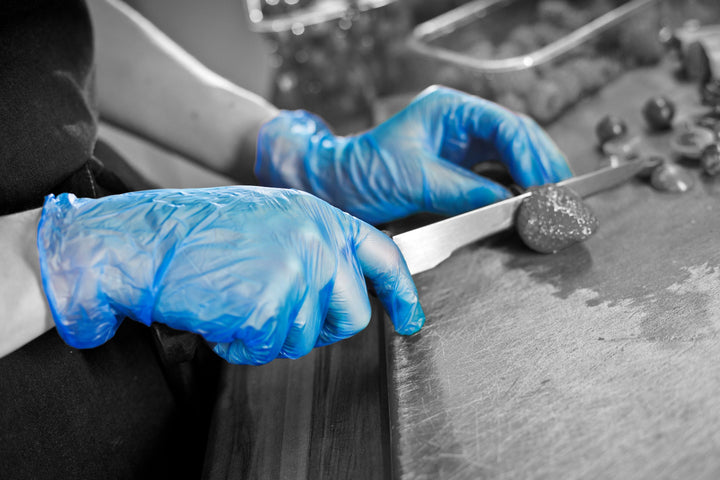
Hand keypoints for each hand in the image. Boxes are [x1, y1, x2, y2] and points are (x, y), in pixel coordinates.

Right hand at [37, 187, 423, 364]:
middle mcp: (315, 240)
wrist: (143, 240)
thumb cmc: (196, 232)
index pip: (382, 253)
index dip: (401, 291)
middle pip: (353, 313)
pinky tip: (218, 314)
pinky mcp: (269, 305)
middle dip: (319, 328)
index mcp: (317, 215)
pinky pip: (267, 348)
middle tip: (278, 316)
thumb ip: (310, 244)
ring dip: (269, 334)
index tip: (410, 316)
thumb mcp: (269, 218)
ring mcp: (296, 271)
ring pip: (306, 337)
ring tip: (234, 302)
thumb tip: (337, 283)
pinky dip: (240, 344)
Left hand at [255, 85, 572, 224]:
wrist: (338, 189)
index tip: (544, 184)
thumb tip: (510, 204)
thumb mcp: (415, 180)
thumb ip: (464, 191)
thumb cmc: (363, 173)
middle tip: (561, 196)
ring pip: (513, 157)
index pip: (504, 125)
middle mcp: (461, 123)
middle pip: (517, 139)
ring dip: (534, 179)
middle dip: (541, 166)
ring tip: (552, 204)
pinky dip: (516, 191)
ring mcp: (463, 145)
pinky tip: (528, 206)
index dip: (530, 154)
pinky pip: (499, 176)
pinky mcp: (461, 169)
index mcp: (449, 110)